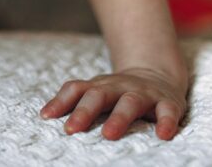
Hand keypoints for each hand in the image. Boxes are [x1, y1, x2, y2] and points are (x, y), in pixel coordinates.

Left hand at [40, 67, 186, 139]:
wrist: (157, 76)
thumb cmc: (118, 92)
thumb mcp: (95, 92)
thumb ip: (72, 101)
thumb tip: (44, 115)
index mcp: (99, 86)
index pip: (77, 90)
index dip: (61, 102)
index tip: (46, 118)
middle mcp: (119, 87)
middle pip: (99, 95)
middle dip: (84, 112)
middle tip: (71, 130)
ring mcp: (143, 94)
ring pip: (130, 103)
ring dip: (119, 118)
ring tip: (108, 135)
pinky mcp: (167, 103)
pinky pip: (167, 112)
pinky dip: (166, 122)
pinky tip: (163, 135)